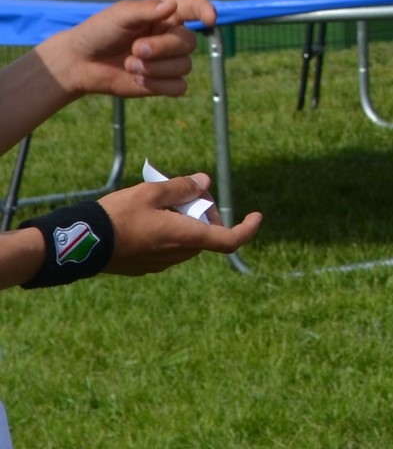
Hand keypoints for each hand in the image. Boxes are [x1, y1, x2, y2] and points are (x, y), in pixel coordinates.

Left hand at [40, 0, 214, 99]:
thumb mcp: (119, 15)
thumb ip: (145, 10)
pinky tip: (139, 80)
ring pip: (185, 66)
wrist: (80, 63)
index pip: (195, 7)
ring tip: (130, 65)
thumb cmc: (99, 32)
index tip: (209, 20)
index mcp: (166, 15)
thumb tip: (171, 5)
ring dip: (156, 68)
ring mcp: (168, 61)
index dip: (207, 11)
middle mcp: (171, 37)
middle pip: (189, 43)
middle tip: (136, 50)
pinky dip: (159, 85)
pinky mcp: (163, 83)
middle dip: (163, 48)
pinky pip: (178, 87)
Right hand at [100, 173, 261, 274]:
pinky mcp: (143, 266)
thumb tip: (205, 182)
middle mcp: (177, 255)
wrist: (80, 244)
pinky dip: (168, 231)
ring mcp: (159, 264)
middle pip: (205, 234)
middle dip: (204, 212)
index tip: (256, 216)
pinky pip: (166, 248)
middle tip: (189, 192)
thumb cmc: (118, 216)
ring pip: (186, 241)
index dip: (248, 228)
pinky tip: (148, 217)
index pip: (230, 240)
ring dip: (185, 222)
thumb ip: (182, 187)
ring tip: (165, 201)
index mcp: (186, 238)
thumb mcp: (151, 192)